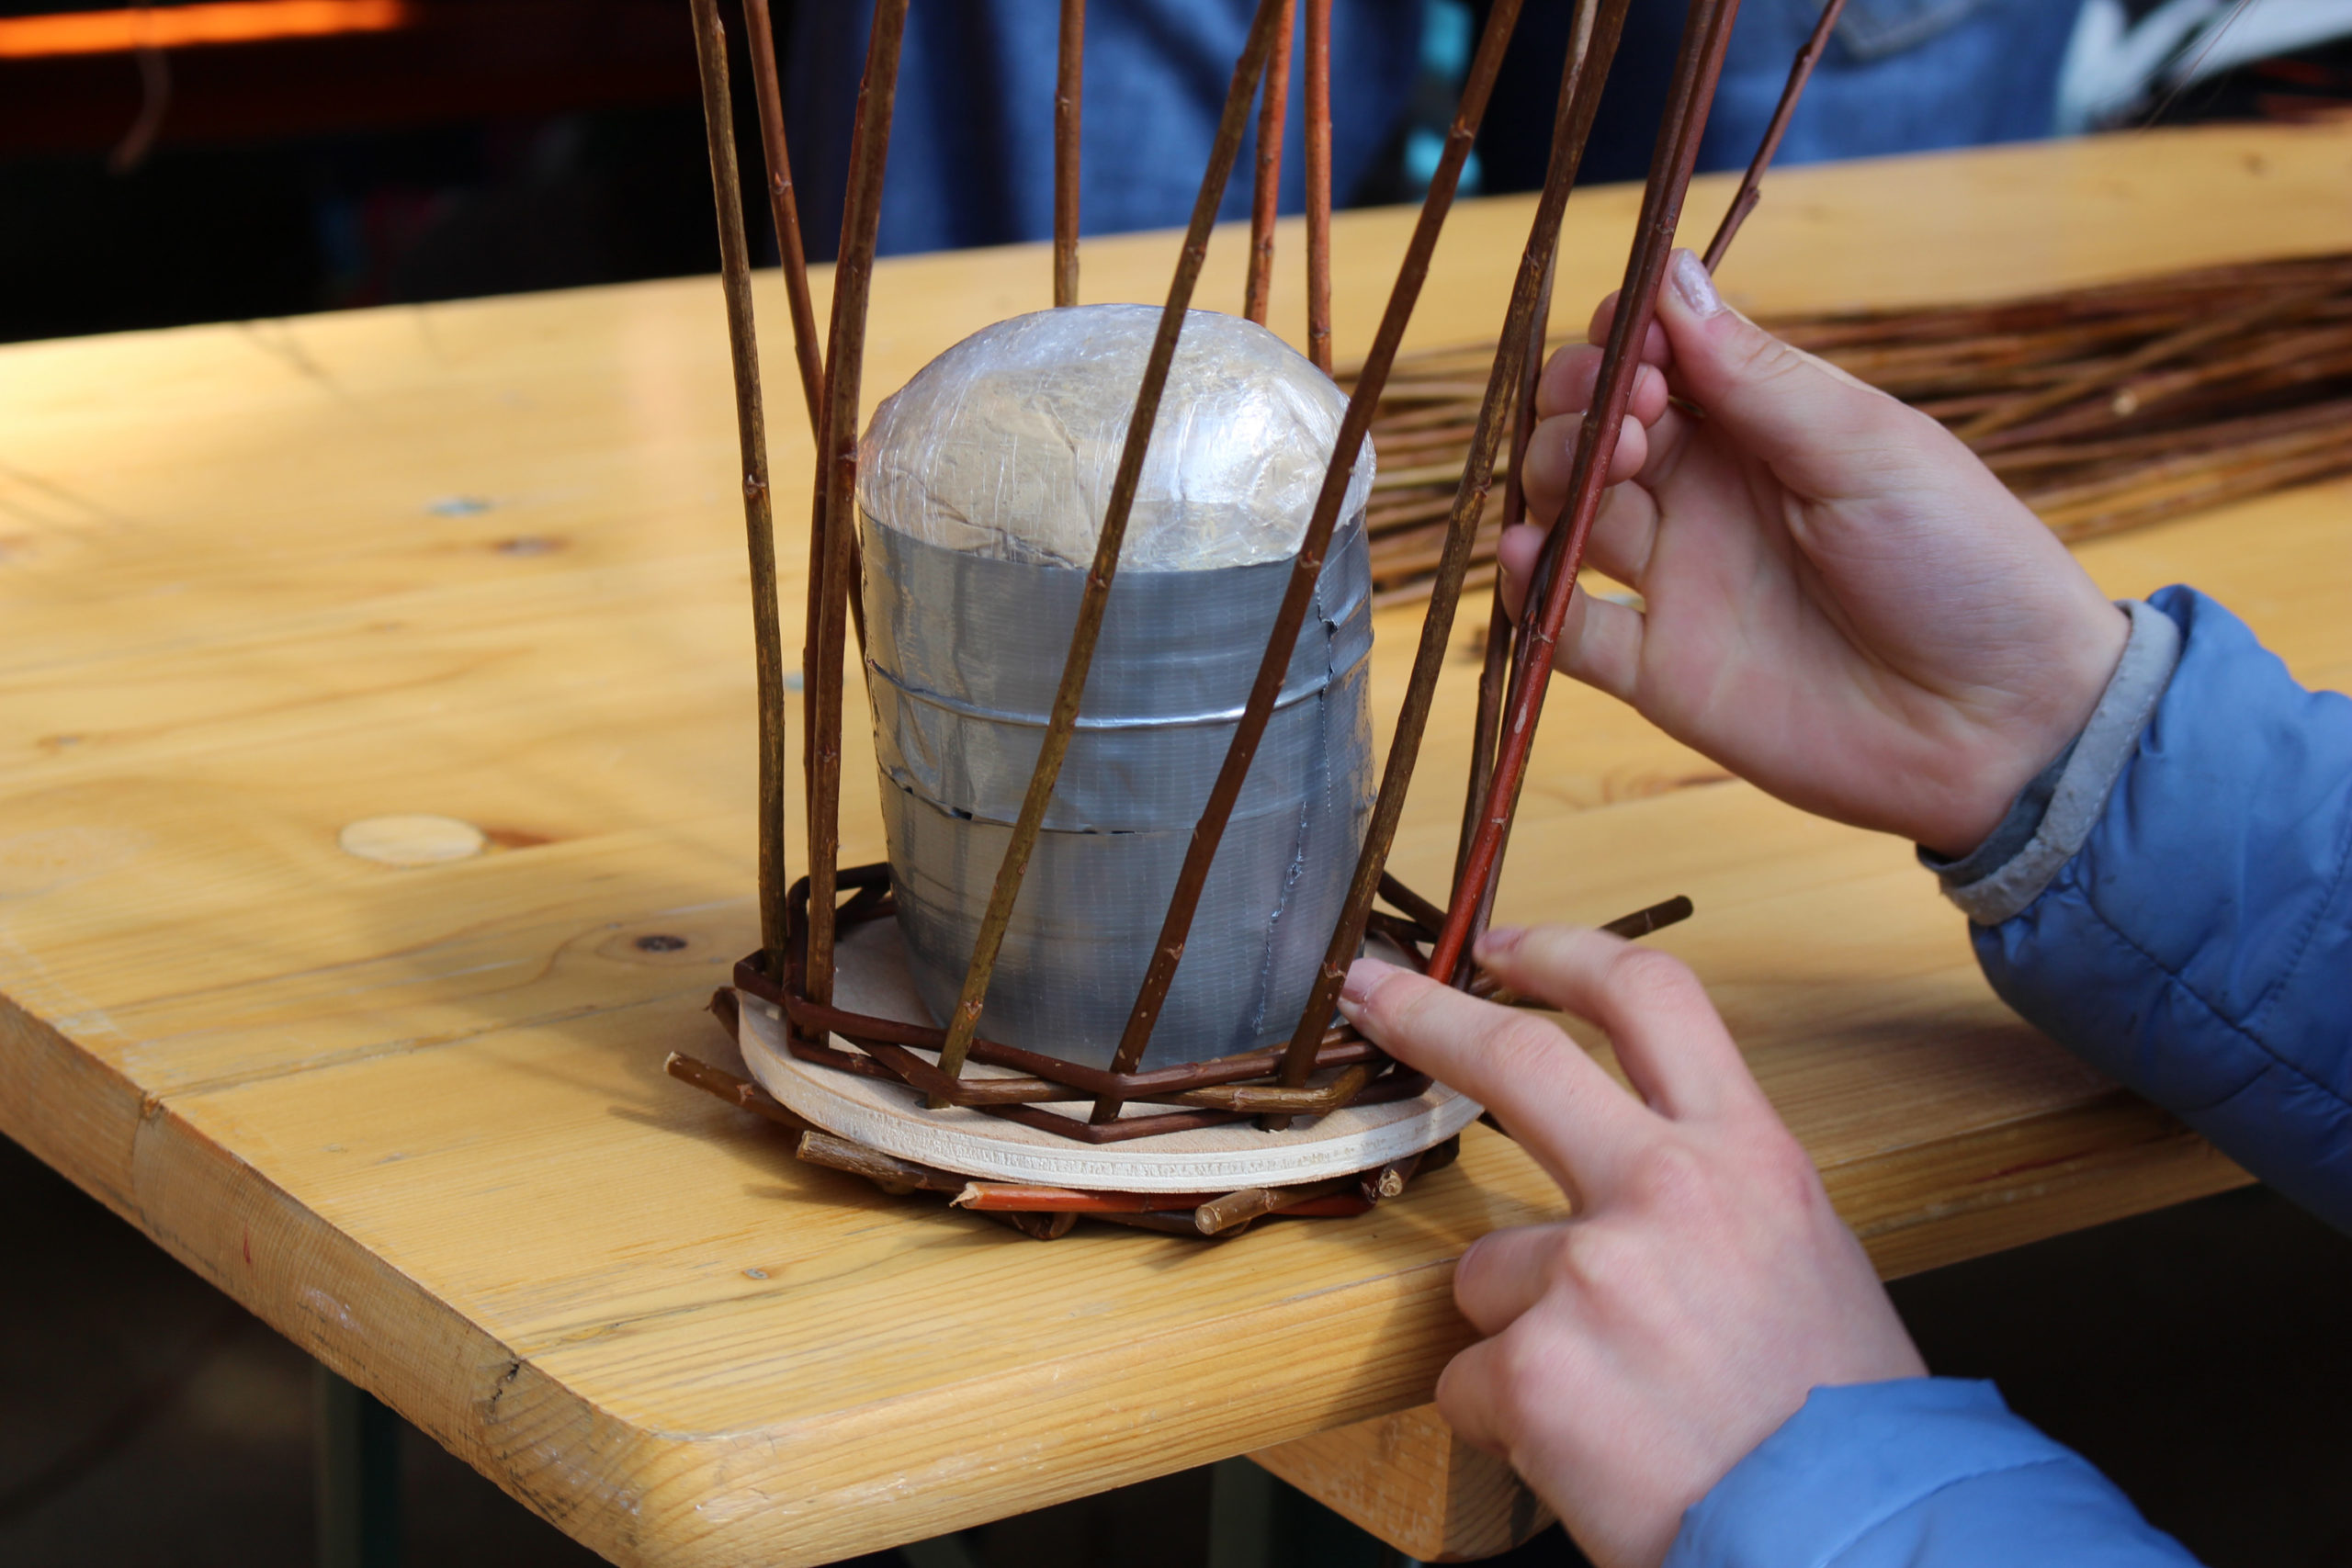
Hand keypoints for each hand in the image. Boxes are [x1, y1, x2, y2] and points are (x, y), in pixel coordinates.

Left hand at [1339, 928, 1924, 1567]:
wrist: (1859, 1543)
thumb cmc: (1840, 1424)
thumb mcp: (1803, 1258)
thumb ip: (1710, 1193)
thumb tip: (1624, 1175)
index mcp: (1747, 1156)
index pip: (1650, 1000)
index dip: (1563, 954)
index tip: (1501, 944)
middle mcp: (1667, 1191)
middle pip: (1516, 1058)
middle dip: (1425, 1013)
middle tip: (1371, 995)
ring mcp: (1592, 1274)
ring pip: (1485, 1274)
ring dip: (1520, 1335)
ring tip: (1613, 1404)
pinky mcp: (1534, 1368)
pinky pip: (1471, 1379)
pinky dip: (1508, 1421)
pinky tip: (1589, 1454)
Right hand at [1512, 249, 2128, 857]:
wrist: (2003, 726)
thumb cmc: (1962, 567)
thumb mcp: (1868, 449)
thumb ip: (1759, 376)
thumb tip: (1671, 275)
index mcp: (1764, 428)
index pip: (1657, 357)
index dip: (1624, 336)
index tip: (1628, 334)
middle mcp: (1707, 495)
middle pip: (1593, 427)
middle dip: (1583, 402)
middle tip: (1632, 418)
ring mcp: (1677, 580)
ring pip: (1569, 511)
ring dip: (1559, 476)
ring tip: (1604, 474)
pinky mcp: (1658, 670)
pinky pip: (1565, 625)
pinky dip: (1527, 588)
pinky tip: (1527, 555)